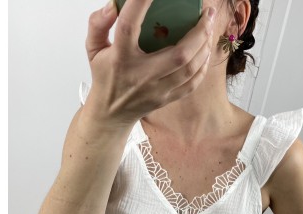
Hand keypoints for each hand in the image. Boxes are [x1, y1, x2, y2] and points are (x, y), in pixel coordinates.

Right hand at [81, 0, 215, 128]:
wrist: (111, 114)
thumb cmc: (105, 76)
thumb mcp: (93, 48)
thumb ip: (97, 24)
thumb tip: (112, 5)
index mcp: (121, 57)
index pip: (129, 26)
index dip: (140, 4)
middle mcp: (141, 75)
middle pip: (178, 54)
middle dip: (198, 32)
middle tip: (207, 14)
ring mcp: (157, 90)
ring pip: (189, 69)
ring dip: (204, 48)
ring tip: (209, 29)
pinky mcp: (166, 99)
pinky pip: (192, 84)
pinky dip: (202, 67)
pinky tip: (206, 52)